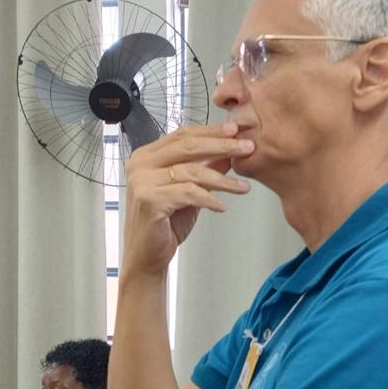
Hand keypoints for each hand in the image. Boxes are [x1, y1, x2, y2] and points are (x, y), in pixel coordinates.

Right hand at [122, 121, 254, 278]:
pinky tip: (221, 206)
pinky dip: (209, 199)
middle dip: (222, 146)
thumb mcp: (189, 192)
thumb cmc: (164, 226)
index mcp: (147, 157)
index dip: (210, 131)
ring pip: (192, 171)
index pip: (182, 134)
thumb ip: (205, 170)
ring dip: (222, 179)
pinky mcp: (149, 200)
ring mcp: (142, 181)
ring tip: (242, 187)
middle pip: (188, 146)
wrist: (147, 257)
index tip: (235, 131)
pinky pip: (188, 193)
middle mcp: (141, 165)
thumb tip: (229, 153)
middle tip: (247, 148)